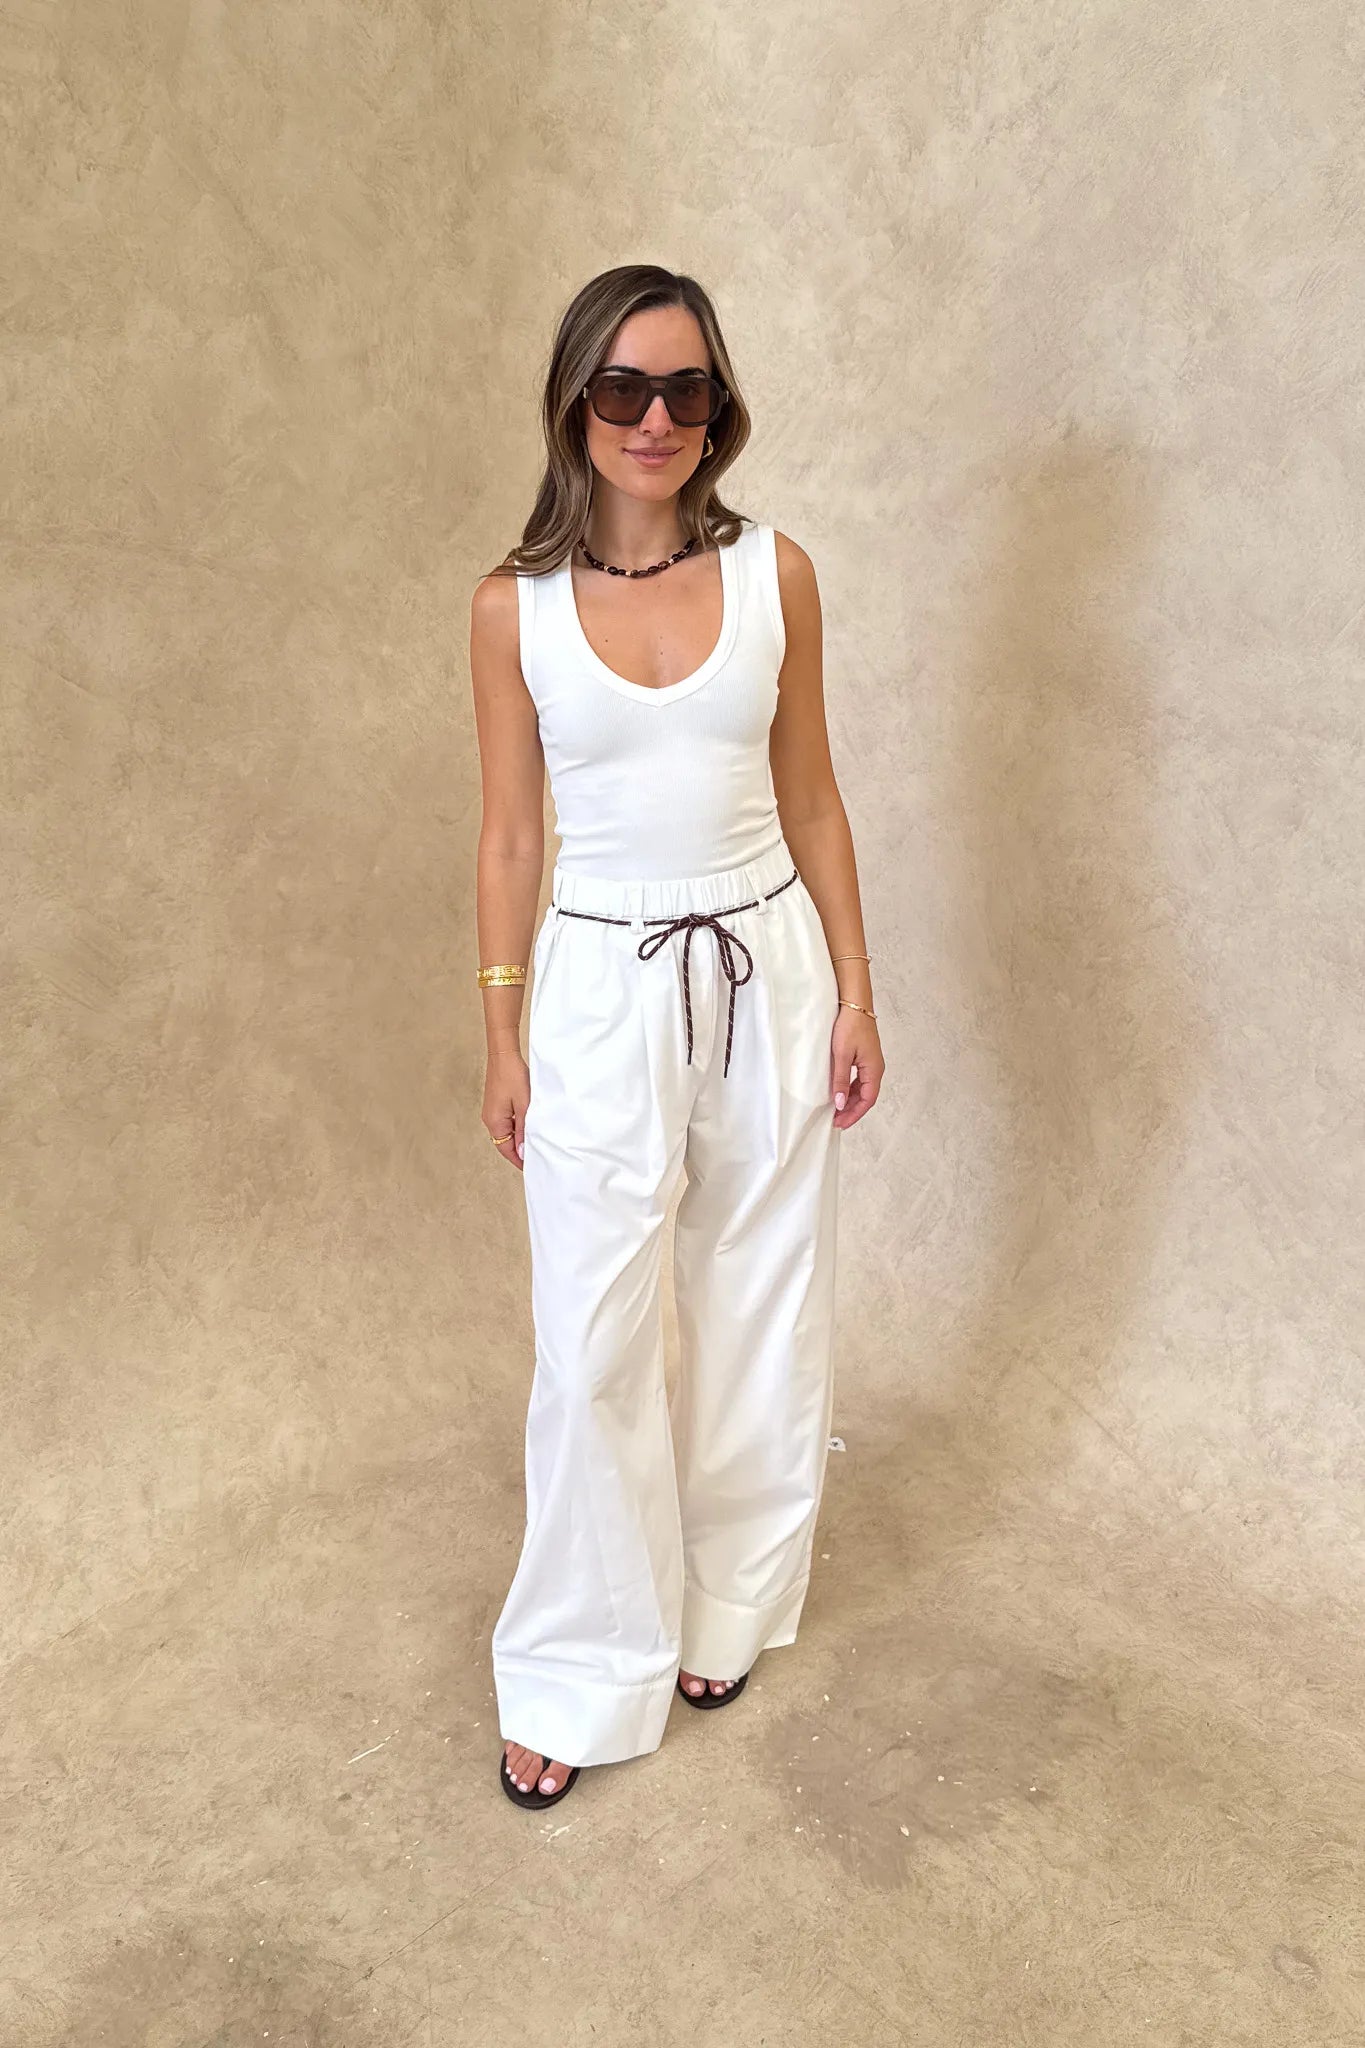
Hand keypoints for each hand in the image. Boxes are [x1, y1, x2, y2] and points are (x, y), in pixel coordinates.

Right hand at [483, 1045, 530, 1170]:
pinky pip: (506, 1124)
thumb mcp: (524, 1105)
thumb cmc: (513, 1076)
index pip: (507, 1150)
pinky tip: (528, 1127)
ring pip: (506, 1134)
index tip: (532, 1167)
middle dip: (519, 1152)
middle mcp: (490, 1120)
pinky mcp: (496, 1105)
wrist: (503, 1055)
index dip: (519, 1160)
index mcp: (495, 1122)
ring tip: (535, 1143)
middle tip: (537, 1157)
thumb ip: (524, 1129)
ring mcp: (492, 1112)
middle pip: (505, 1144)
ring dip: (518, 1140)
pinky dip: (516, 1129)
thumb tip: (522, 1151)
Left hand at [830, 1005, 882, 1130]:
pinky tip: (839, 1093)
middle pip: (865, 1097)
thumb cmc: (850, 1026)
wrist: (855, 1004)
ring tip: (835, 1111)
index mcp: (874, 1070)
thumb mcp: (842, 1055)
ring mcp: (870, 1063)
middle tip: (835, 1121)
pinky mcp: (864, 1057)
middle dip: (851, 1111)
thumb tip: (839, 1103)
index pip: (867, 1100)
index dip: (854, 1114)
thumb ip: (840, 1080)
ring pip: (862, 1089)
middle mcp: (875, 1069)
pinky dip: (849, 1089)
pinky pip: (859, 1080)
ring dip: (850, 1101)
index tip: (840, 1124)